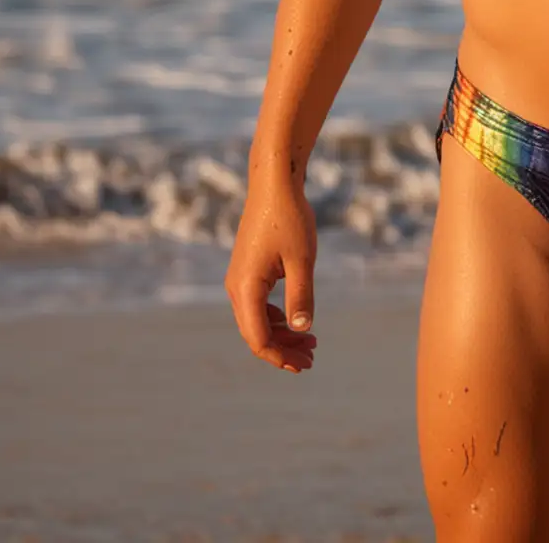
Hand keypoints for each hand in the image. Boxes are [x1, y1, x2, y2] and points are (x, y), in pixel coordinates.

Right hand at [224, 172, 318, 374]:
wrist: (274, 184)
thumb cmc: (290, 218)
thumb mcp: (302, 260)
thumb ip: (301, 296)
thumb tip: (301, 329)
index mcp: (245, 288)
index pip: (258, 338)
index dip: (280, 356)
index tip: (305, 363)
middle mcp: (236, 287)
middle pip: (255, 333)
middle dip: (283, 349)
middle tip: (312, 358)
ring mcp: (240, 278)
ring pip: (256, 320)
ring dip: (281, 334)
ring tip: (310, 342)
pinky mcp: (247, 270)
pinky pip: (257, 304)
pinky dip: (276, 317)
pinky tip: (296, 320)